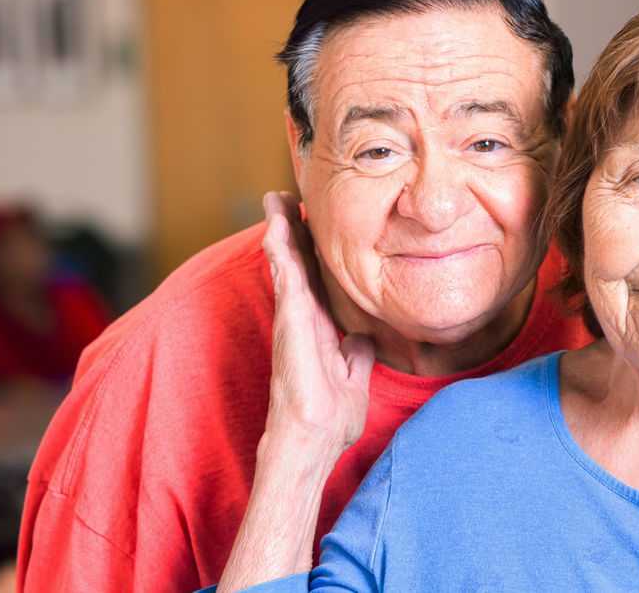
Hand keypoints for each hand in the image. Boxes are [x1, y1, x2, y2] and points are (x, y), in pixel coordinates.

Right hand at [262, 191, 373, 451]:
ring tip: (275, 201)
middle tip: (283, 197)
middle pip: (296, 266)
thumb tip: (363, 339)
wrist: (316, 440)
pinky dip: (280, 252)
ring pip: (285, 265)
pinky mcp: (290, 324)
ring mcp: (293, 320)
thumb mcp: (354, 379)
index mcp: (318, 329)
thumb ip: (356, 355)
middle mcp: (302, 320)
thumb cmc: (331, 418)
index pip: (314, 281)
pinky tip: (276, 228)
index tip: (310, 224)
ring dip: (279, 232)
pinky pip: (285, 279)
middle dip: (290, 231)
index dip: (311, 253)